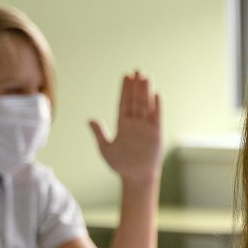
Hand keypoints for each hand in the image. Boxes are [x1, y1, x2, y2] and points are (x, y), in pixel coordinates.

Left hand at [90, 71, 162, 185]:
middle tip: (137, 70)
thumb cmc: (121, 164)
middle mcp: (135, 123)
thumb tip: (90, 120)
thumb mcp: (106, 148)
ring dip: (146, 92)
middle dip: (136, 86)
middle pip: (135, 100)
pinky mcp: (156, 133)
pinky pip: (156, 117)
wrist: (136, 176)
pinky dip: (157, 106)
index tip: (126, 76)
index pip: (124, 103)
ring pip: (145, 105)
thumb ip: (99, 133)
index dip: (125, 90)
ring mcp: (146, 127)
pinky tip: (157, 94)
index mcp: (123, 125)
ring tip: (146, 77)